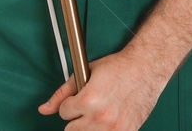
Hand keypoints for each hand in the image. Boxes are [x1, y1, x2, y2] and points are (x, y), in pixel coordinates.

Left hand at [38, 50, 165, 128]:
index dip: (71, 104)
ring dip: (89, 126)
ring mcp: (113, 128)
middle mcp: (100, 117)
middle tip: (90, 106)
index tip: (80, 99)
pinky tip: (109, 120)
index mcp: (88, 100)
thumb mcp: (86, 72)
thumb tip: (44, 109)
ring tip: (100, 112)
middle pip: (71, 130)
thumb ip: (62, 92)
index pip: (64, 113)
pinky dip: (104, 130)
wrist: (146, 68)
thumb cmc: (119, 67)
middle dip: (78, 118)